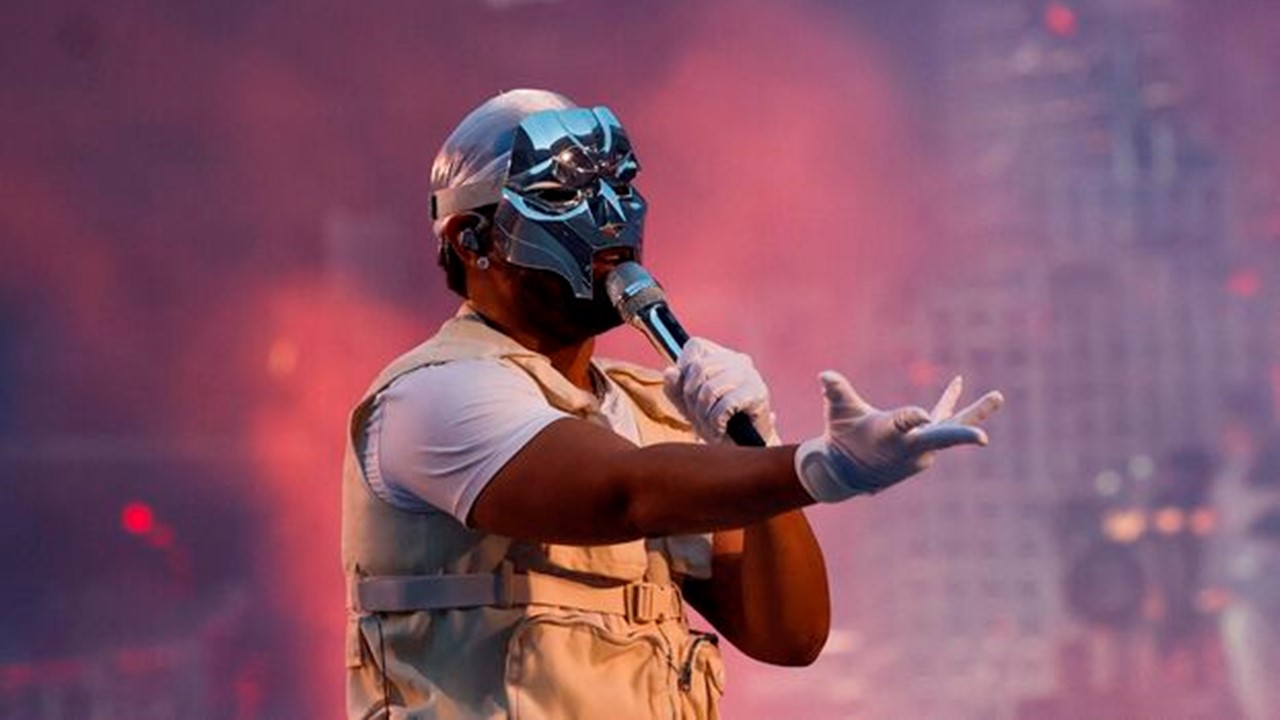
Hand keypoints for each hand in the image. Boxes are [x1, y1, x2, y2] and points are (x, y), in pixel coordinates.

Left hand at [663, 337, 777, 444]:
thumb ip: (676, 388)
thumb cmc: (717, 421)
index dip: (684, 370)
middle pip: (699, 368)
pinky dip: (716, 422)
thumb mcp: (690, 405)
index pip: (694, 346)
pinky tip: (720, 430)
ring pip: (710, 388)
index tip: (688, 394)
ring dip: (703, 414)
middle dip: (691, 399)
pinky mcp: (759, 393)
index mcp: (721, 355)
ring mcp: (750, 375)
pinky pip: (726, 405)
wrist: (744, 446)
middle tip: (697, 417)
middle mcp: (737, 359)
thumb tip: (669, 372)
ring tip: (709, 426)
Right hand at [794, 371, 1003, 501]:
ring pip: (950, 428)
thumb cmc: (841, 436)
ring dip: (976, 413)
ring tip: (998, 396)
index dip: (912, 418)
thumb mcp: (838, 413)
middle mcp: (909, 446)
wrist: (848, 471)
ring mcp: (921, 448)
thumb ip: (836, 392)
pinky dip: (951, 403)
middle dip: (960, 436)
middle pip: (939, 437)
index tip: (923, 414)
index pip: (903, 425)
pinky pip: (942, 421)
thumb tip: (824, 374)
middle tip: (982, 437)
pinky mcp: (925, 446)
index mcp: (887, 435)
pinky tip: (959, 383)